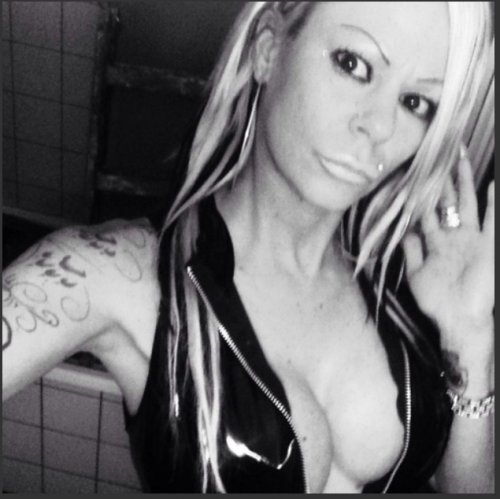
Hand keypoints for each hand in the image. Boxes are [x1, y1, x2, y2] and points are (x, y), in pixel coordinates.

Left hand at [402, 145, 493, 354]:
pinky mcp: (488, 245)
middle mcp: (455, 236)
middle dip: (443, 180)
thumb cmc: (437, 300)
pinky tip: (491, 185)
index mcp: (439, 243)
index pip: (430, 212)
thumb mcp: (416, 273)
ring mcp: (472, 239)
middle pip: (448, 202)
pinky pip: (491, 220)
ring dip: (463, 182)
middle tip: (439, 155)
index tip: (417, 175)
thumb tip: (403, 229)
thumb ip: (411, 250)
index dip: (423, 195)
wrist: (459, 319)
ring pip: (467, 204)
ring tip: (460, 158)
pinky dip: (492, 202)